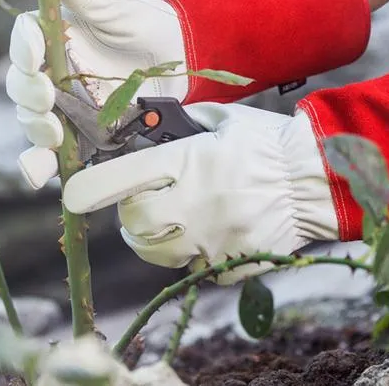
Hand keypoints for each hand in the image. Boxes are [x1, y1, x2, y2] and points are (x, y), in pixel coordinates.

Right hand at [6, 0, 185, 188]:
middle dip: (30, 95)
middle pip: (24, 86)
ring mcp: (72, 100)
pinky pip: (60, 146)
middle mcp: (58, 69)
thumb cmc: (149, 24)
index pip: (25, 43)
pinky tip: (40, 173)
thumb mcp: (116, 7)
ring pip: (36, 118)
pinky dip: (45, 161)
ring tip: (51, 133)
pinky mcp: (88, 126)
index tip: (35, 55)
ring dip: (36, 129)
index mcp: (57, 37)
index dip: (24, 50)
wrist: (182, 55)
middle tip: (48, 99)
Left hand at [62, 103, 338, 284]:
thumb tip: (154, 126)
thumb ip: (186, 123)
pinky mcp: (232, 263)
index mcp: (190, 163)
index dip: (88, 188)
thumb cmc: (270, 143)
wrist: (314, 178)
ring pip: (157, 253)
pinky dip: (195, 253)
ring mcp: (214, 239)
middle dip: (128, 213)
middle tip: (139, 203)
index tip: (75, 194)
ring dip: (152, 237)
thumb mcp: (226, 120)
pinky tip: (211, 232)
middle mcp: (196, 204)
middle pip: (133, 223)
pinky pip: (197, 267)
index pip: (120, 179)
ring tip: (168, 221)